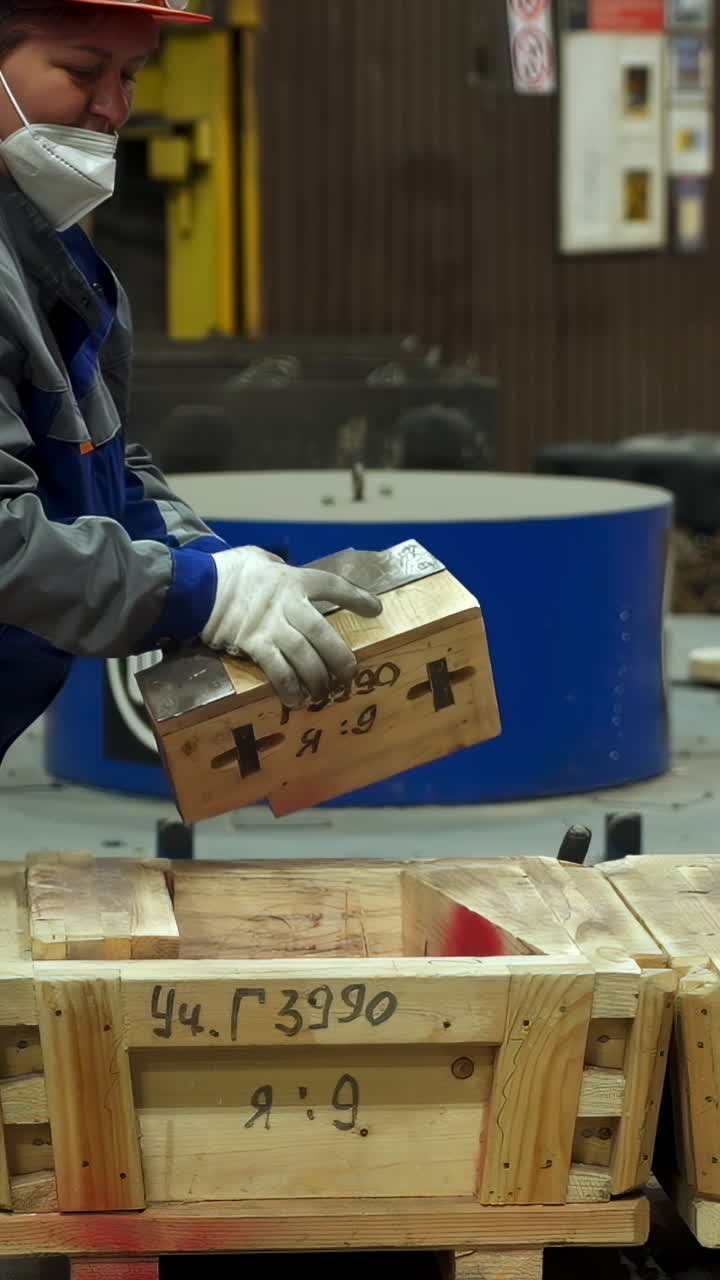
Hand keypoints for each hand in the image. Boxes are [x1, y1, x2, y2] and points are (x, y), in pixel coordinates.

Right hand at [200, 546, 381, 707]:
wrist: (196, 584)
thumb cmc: (229, 570)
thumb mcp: (260, 558)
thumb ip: (280, 567)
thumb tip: (285, 570)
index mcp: (292, 579)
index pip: (333, 586)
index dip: (356, 598)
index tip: (375, 610)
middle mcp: (286, 603)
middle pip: (322, 633)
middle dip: (340, 657)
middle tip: (350, 675)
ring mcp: (270, 626)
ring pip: (304, 656)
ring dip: (317, 678)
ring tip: (325, 693)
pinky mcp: (252, 644)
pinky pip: (277, 670)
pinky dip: (289, 687)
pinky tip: (296, 700)